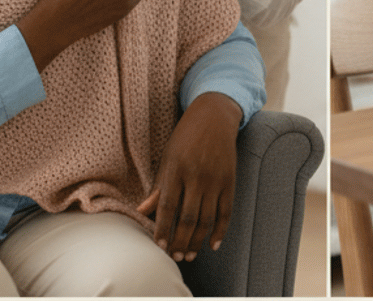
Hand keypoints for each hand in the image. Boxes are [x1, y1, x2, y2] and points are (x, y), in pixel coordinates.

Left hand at [139, 92, 240, 261]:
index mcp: (177, 170)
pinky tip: (214, 244)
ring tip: (189, 254)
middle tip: (175, 256)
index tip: (159, 247)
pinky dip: (221, 230)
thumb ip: (159, 186)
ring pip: (207, 219)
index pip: (168, 207)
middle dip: (180, 241)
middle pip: (188, 218)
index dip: (163, 230)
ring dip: (198, 240)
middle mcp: (197, 176)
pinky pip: (226, 211)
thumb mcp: (167, 157)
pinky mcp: (230, 181)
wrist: (215, 117)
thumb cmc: (186, 137)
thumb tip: (142, 211)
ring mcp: (216, 180)